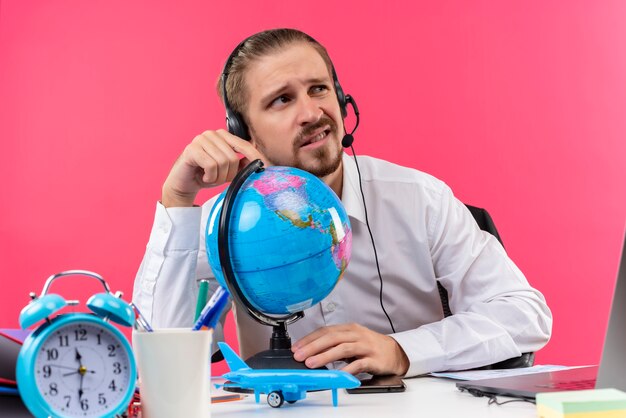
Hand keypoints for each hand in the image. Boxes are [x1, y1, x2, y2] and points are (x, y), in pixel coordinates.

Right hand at [162, 129, 268, 206]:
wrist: (184, 184)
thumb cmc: (206, 175)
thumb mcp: (229, 170)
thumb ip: (243, 164)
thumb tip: (261, 164)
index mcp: (223, 136)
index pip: (244, 145)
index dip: (255, 158)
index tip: (266, 169)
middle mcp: (212, 134)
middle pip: (234, 157)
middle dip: (229, 174)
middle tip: (219, 178)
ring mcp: (201, 140)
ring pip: (223, 162)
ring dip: (219, 177)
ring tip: (211, 177)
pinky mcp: (191, 149)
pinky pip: (211, 165)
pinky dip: (210, 176)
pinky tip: (203, 176)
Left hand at [291, 323, 409, 375]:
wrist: (395, 352)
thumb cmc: (370, 346)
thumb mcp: (351, 340)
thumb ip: (334, 344)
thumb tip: (312, 352)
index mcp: (349, 328)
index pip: (325, 331)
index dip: (309, 338)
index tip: (297, 347)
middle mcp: (356, 334)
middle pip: (332, 338)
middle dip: (313, 346)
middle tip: (300, 355)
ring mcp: (365, 346)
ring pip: (343, 349)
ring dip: (325, 356)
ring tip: (312, 363)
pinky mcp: (374, 359)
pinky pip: (358, 364)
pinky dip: (347, 369)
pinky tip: (337, 375)